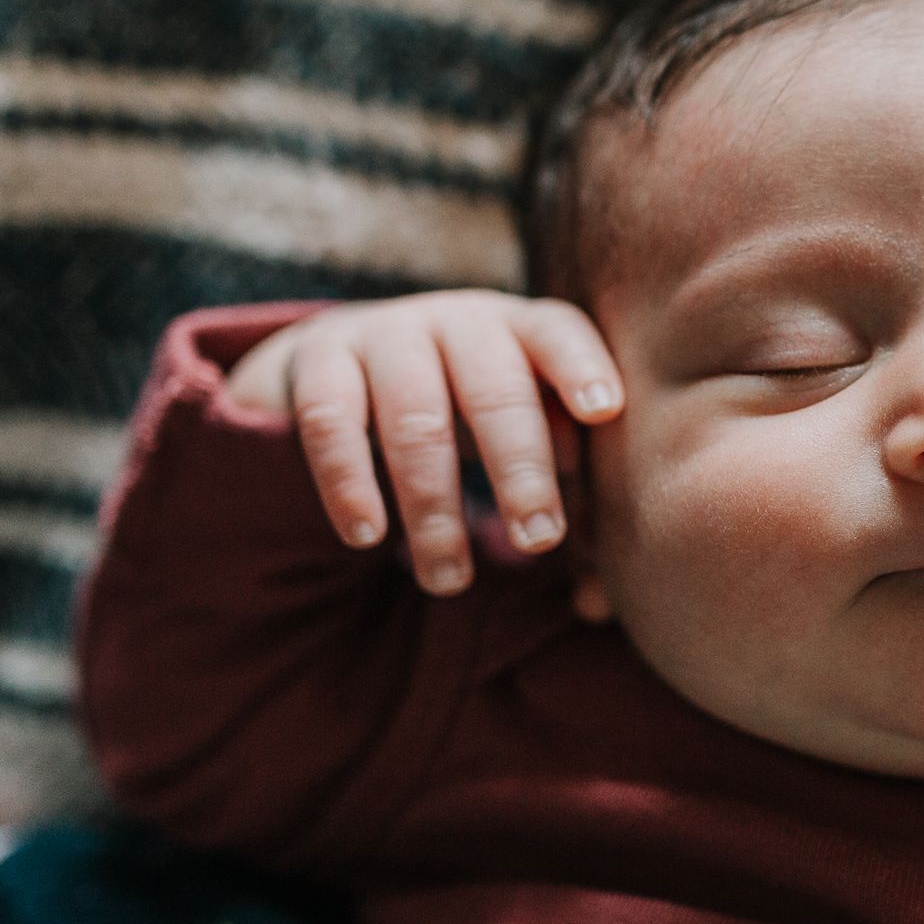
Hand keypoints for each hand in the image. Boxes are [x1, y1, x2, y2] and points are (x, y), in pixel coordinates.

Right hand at [223, 292, 622, 594]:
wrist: (342, 364)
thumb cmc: (463, 415)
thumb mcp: (515, 441)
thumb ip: (562, 499)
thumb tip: (598, 602)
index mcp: (520, 331)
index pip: (558, 333)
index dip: (582, 367)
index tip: (604, 412)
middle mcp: (457, 322)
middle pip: (495, 389)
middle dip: (520, 468)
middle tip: (538, 540)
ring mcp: (385, 334)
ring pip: (416, 418)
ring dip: (434, 506)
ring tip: (448, 580)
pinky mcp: (318, 360)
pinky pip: (332, 422)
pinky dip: (349, 483)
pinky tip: (366, 536)